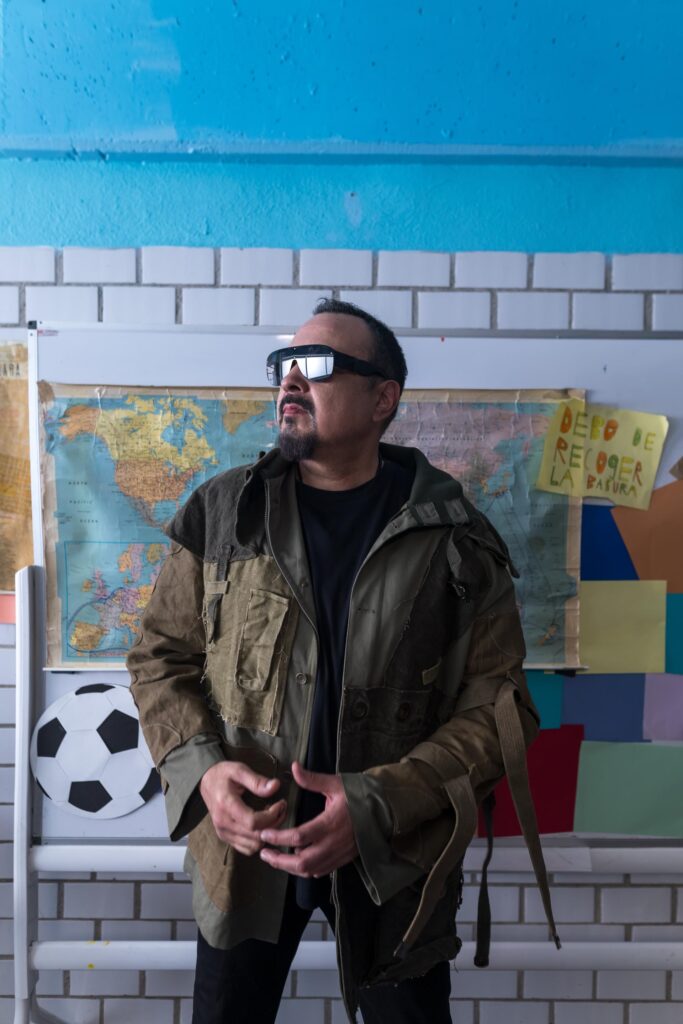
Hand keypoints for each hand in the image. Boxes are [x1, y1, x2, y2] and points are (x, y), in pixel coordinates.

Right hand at [199, 761, 286, 855]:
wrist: (206, 781)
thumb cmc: (223, 774)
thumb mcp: (239, 770)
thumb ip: (257, 780)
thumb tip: (275, 786)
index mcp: (226, 805)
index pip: (253, 822)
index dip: (272, 816)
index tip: (280, 804)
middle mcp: (223, 823)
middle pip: (255, 836)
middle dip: (274, 824)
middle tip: (281, 809)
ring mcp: (223, 832)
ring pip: (253, 845)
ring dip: (267, 834)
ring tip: (272, 817)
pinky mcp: (225, 837)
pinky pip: (246, 848)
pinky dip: (258, 841)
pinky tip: (262, 826)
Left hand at [259, 761, 357, 876]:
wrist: (383, 810)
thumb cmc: (358, 795)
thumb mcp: (335, 783)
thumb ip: (312, 779)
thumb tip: (293, 767)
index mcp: (330, 823)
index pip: (299, 836)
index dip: (279, 838)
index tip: (264, 835)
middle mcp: (333, 843)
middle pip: (302, 862)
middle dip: (279, 861)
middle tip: (263, 853)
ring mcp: (339, 854)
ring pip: (310, 870)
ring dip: (290, 868)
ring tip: (275, 859)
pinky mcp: (343, 859)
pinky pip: (321, 871)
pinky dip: (306, 870)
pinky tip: (296, 863)